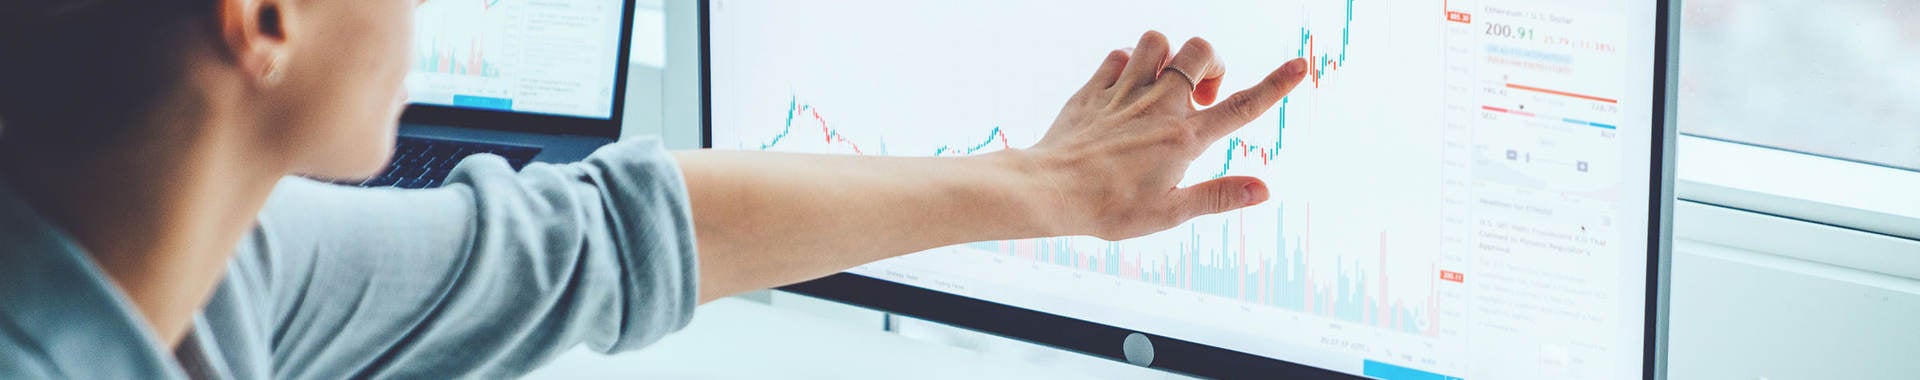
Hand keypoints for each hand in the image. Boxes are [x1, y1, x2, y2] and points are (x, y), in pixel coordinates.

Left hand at [1021, 31, 1308, 239]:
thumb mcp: (1169, 212)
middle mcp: (1159, 106)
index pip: (1241, 107)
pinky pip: (1118, 55)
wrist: (1049, 190)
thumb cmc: (1109, 209)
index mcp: (1184, 138)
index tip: (1301, 66)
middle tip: (1201, 95)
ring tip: (1163, 85)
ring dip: (1168, 55)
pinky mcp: (1095, 89)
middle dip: (1211, 61)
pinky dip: (1128, 64)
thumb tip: (1264, 191)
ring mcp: (1125, 92)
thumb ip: (1218, 197)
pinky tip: (1126, 89)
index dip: (1276, 86)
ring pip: (1157, 41)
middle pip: (1200, 50)